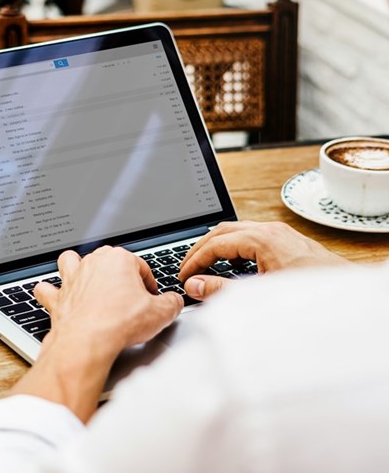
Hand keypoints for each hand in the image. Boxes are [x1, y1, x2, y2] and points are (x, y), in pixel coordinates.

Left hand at [35, 246, 181, 360]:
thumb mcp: (161, 313)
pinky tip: (53, 296)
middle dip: (117, 275)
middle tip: (127, 296)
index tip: (151, 298)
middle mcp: (92, 264)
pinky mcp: (57, 298)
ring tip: (85, 279)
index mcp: (118, 259)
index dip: (149, 284)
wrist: (88, 341)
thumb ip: (172, 303)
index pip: (139, 266)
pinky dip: (49, 292)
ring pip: (70, 261)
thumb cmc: (120, 323)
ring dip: (76, 268)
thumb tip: (174, 302)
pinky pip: (47, 289)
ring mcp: (72, 279)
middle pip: (107, 260)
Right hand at [178, 221, 350, 299]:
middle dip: (200, 249)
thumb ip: (221, 290)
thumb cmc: (310, 295)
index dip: (194, 260)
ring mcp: (281, 234)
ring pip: (237, 231)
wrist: (348, 300)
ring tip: (204, 267)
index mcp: (262, 238)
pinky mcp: (288, 242)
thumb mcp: (258, 294)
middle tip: (186, 269)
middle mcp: (271, 231)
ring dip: (217, 247)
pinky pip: (252, 236)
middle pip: (222, 231)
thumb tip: (194, 285)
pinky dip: (234, 248)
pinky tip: (232, 265)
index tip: (184, 276)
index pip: (215, 244)